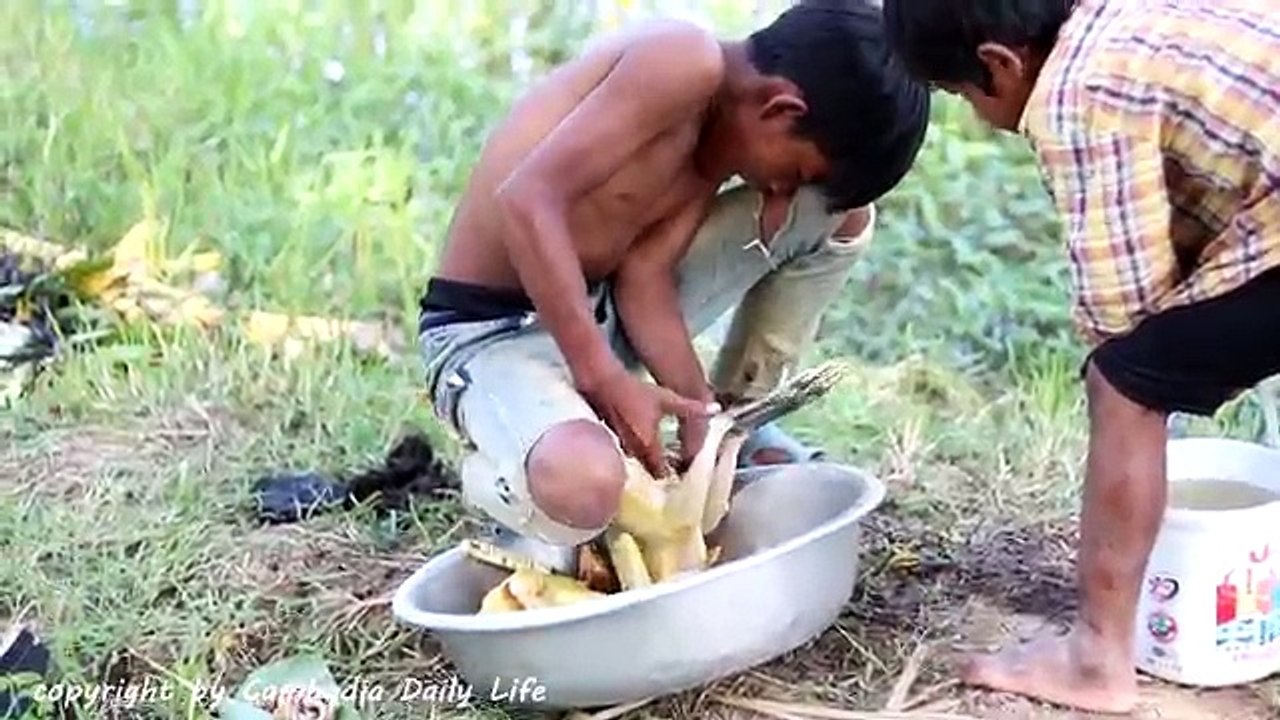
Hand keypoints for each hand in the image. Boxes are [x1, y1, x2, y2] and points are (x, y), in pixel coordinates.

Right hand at [579, 368, 713, 477]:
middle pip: (647, 470)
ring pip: (634, 462)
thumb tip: (716, 409)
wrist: (603, 383)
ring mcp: (619, 445)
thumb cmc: (635, 391)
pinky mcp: (609, 438)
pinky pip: (622, 453)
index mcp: (649, 444)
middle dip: (657, 472)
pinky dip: (631, 453)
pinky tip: (634, 444)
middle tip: (667, 471)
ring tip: (653, 459)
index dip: (670, 475)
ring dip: (643, 463)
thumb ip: (692, 408)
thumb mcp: (667, 398)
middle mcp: (634, 450)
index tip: (676, 476)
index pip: (661, 471)